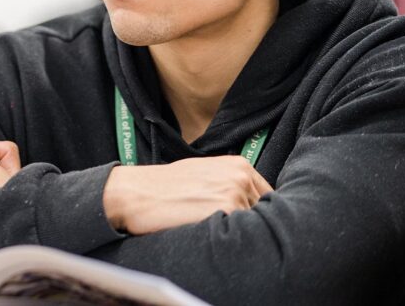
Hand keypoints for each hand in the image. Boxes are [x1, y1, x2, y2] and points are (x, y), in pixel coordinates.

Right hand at [102, 155, 273, 234]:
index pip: (268, 196)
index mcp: (238, 165)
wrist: (136, 192)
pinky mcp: (227, 211)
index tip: (245, 221)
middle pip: (264, 212)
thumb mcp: (203, 173)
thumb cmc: (164, 185)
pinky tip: (210, 234)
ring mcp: (236, 193)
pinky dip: (229, 238)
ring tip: (213, 230)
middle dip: (249, 222)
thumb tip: (251, 205)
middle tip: (224, 228)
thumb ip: (230, 184)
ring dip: (239, 232)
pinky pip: (240, 233)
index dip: (258, 212)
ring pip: (253, 225)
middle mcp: (241, 177)